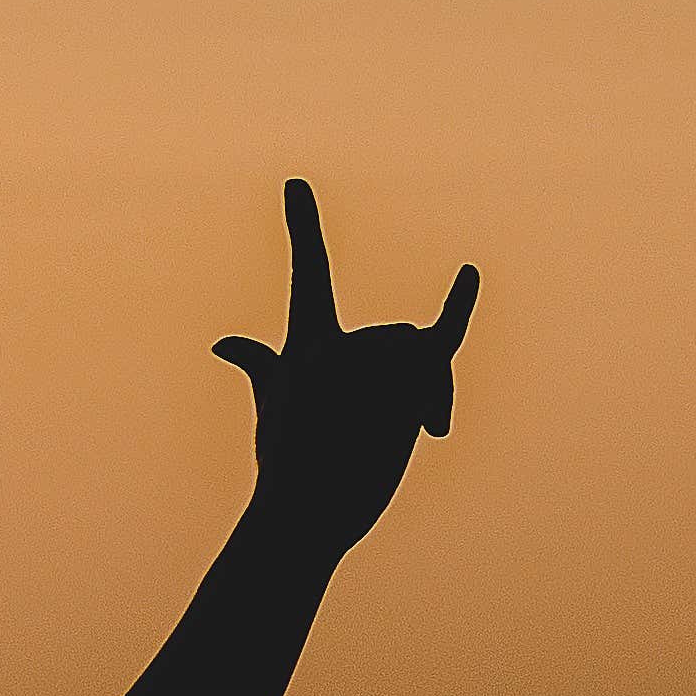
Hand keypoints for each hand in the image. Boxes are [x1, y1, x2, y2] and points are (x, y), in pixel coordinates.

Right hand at [210, 178, 477, 535]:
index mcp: (302, 345)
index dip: (302, 226)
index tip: (297, 183)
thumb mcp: (274, 409)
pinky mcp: (398, 373)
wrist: (306, 512)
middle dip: (410, 380)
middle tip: (395, 435)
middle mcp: (332, 341)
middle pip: (398, 338)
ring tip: (399, 439)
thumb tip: (225, 341)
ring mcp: (362, 356)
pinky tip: (470, 274)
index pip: (305, 273)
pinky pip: (442, 339)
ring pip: (424, 353)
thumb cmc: (290, 470)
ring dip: (427, 395)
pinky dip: (460, 305)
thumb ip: (261, 366)